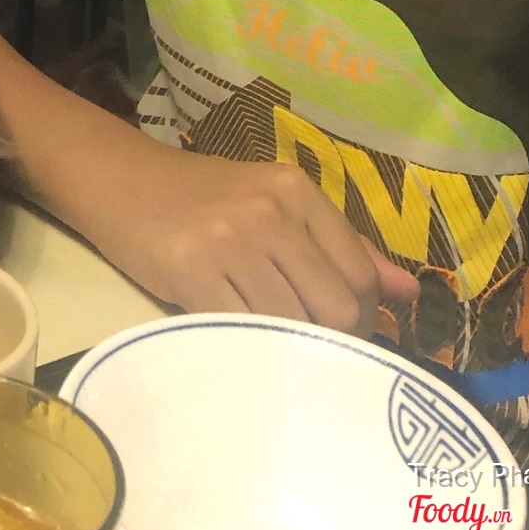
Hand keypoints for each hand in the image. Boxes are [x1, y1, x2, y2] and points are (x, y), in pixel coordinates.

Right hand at [79, 131, 419, 334]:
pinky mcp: (191, 270)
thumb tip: (409, 292)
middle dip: (330, 342)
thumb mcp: (274, 203)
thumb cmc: (201, 196)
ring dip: (288, 350)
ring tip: (272, 348)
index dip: (362, 319)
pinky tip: (238, 344)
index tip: (341, 334)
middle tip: (307, 349)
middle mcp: (269, 210)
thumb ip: (342, 244)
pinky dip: (248, 349)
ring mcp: (230, 240)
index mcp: (296, 190)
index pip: (359, 274)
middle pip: (334, 307)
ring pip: (291, 325)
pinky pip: (241, 330)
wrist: (119, 179)